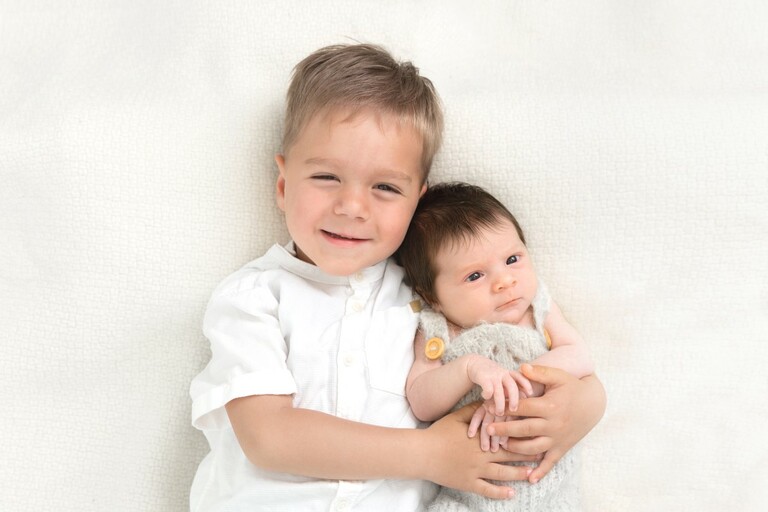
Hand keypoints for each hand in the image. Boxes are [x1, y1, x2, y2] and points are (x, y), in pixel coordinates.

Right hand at [423, 402, 540, 498]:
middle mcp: (481, 455)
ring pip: (502, 473)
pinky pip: (487, 490)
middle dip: (526, 455)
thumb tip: (489, 403)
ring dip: (518, 474)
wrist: (422, 453)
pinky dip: (500, 492)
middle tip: (542, 454)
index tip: (534, 434)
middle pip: (509, 455)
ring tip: (531, 474)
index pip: (506, 436)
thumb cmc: (438, 433)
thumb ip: (474, 411)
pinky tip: (511, 493)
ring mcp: (476, 471)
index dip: (521, 435)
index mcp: (480, 438)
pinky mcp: (468, 483)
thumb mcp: (456, 417)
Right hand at [466, 356, 532, 414]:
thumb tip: (523, 401)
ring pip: (499, 392)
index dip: (526, 384)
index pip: (521, 377)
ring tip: (499, 413)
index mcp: (509, 374)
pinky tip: (485, 397)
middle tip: (514, 410)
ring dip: (500, 404)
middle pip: (512, 386)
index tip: (530, 394)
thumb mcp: (503, 379)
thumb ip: (511, 389)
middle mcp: (503, 374)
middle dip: (514, 399)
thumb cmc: (493, 376)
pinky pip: (488, 390)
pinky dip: (487, 396)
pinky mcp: (483, 377)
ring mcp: (493, 375)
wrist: (475, 364)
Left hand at [467, 403, 511, 451]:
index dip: (473, 424)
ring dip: (495, 438)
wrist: (522, 390)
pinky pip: (509, 423)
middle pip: (487, 422)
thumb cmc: (505, 403)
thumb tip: (475, 429)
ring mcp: (505, 407)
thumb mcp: (495, 406)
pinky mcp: (515, 409)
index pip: (478, 414)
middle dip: (485, 436)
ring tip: (494, 449)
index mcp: (487, 404)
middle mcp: (495, 405)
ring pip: (498, 424)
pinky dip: (505, 433)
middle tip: (484, 449)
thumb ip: (487, 416)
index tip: (470, 435)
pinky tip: (503, 443)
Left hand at [487, 364, 605, 482]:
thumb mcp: (558, 376)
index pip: (524, 408)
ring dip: (516, 449)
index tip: (490, 407)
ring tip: (500, 445)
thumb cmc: (571, 387)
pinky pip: (551, 462)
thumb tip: (521, 368)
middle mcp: (554, 424)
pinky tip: (529, 478)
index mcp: (551, 406)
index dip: (506, 407)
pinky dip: (541, 472)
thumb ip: (539, 372)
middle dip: (505, 430)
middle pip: (525, 429)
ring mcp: (558, 438)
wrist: (594, 403)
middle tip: (487, 429)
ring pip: (534, 448)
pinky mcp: (563, 447)